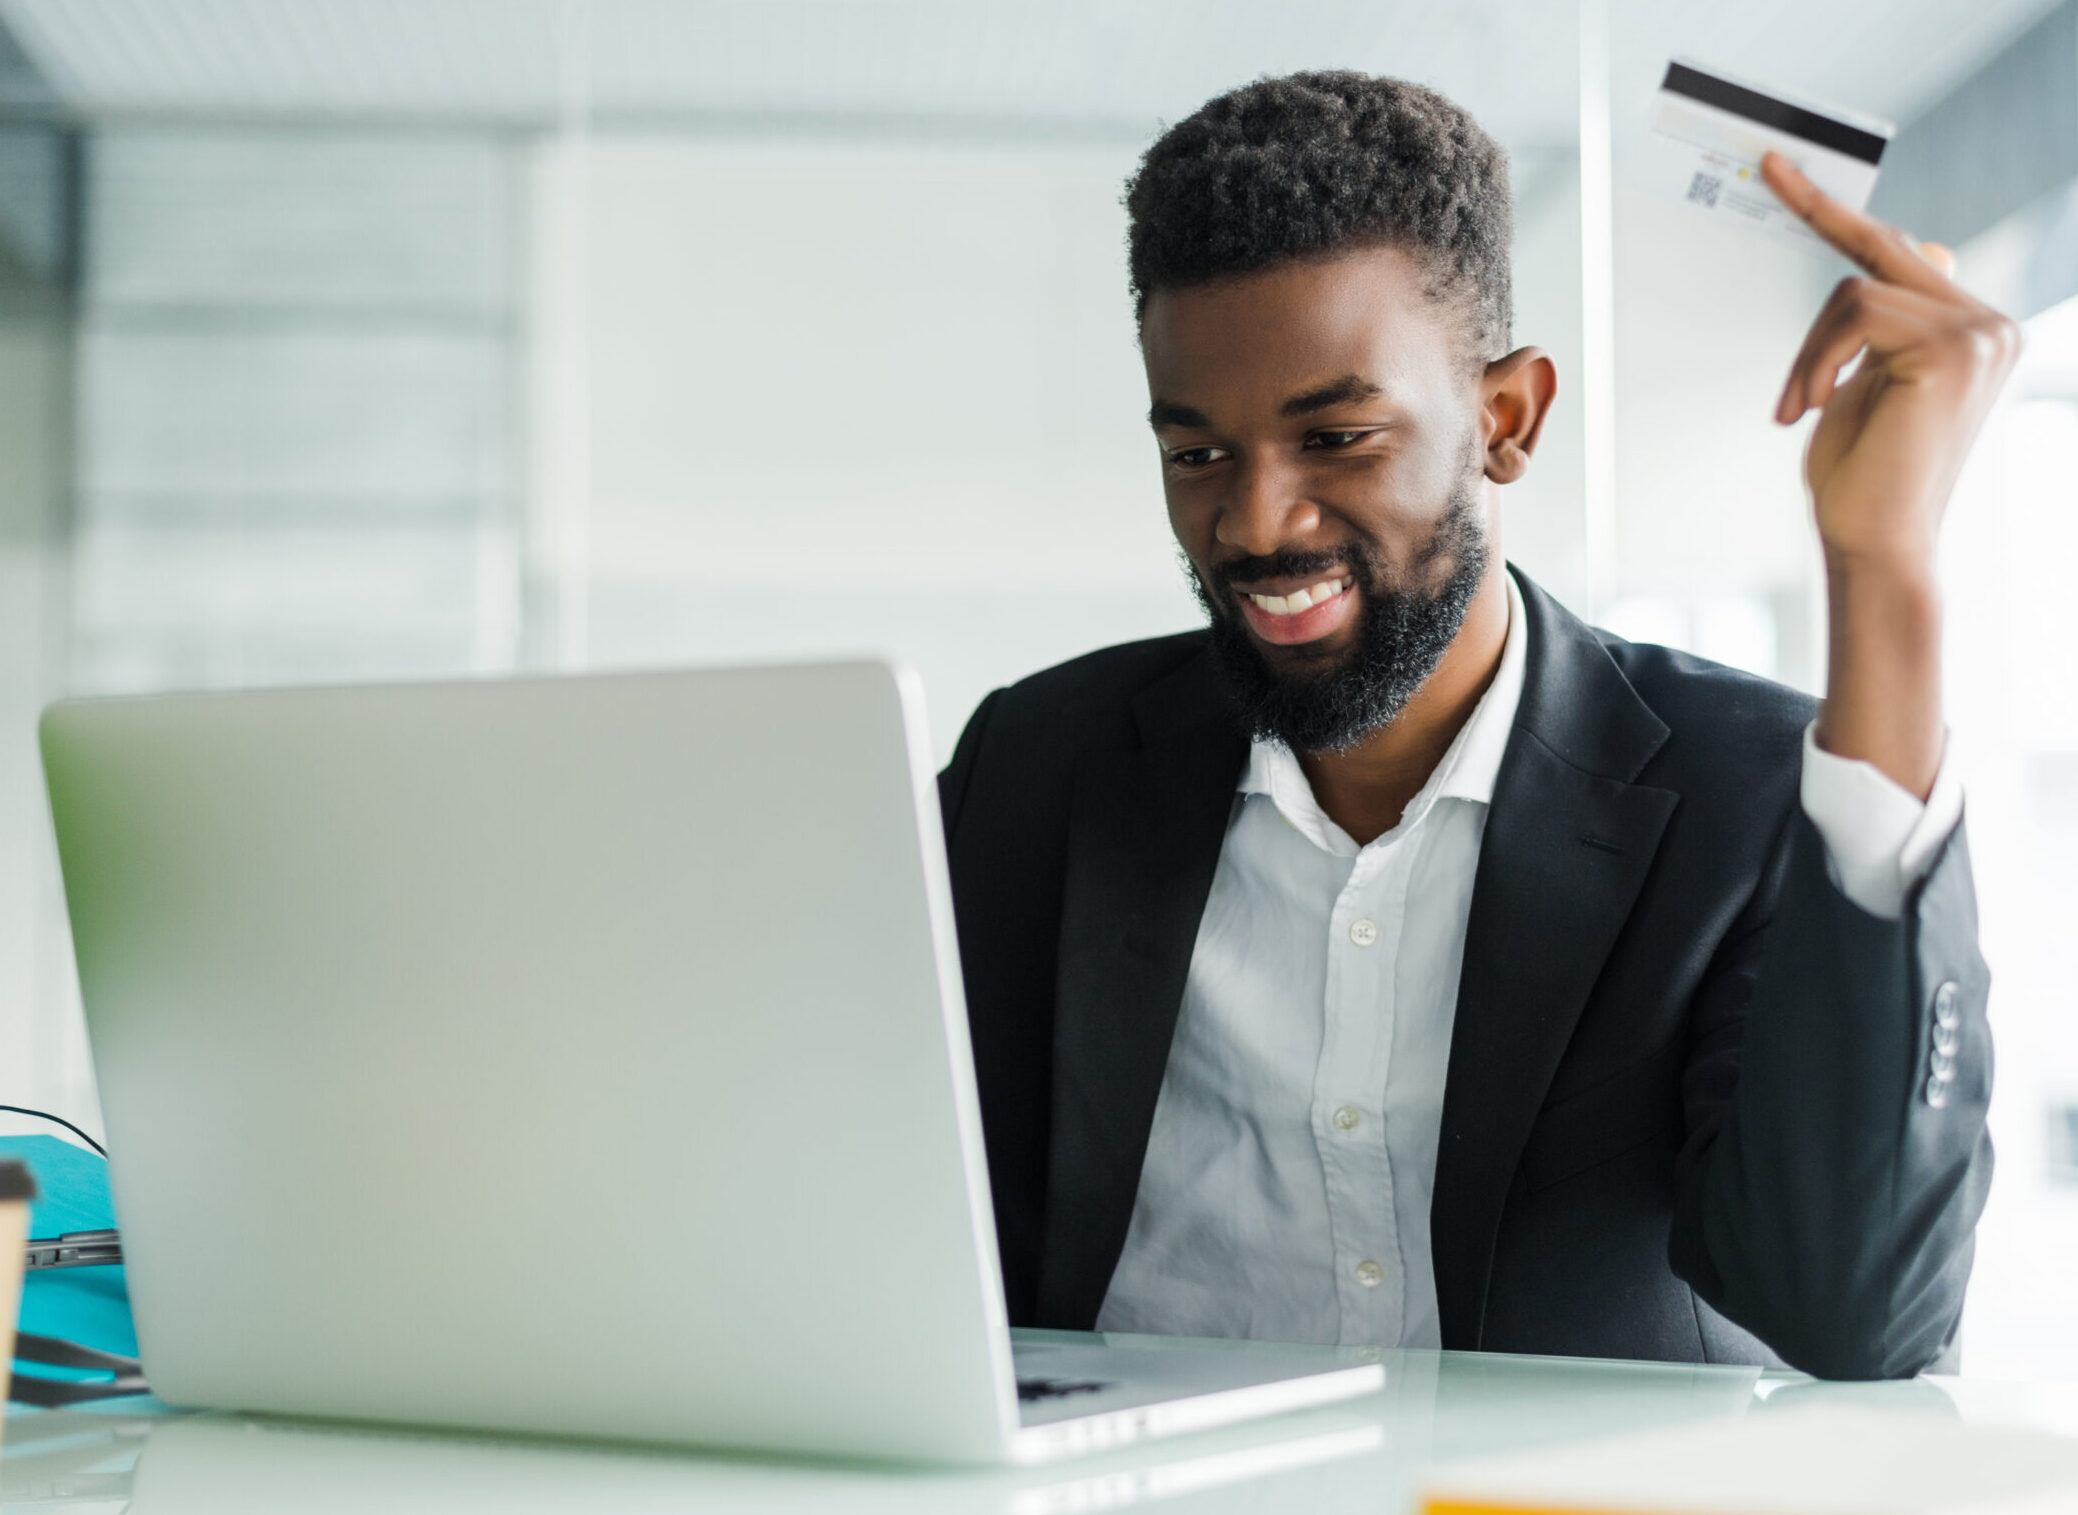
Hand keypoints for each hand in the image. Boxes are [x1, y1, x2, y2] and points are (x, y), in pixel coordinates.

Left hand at [1762, 152, 2021, 798]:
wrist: (1875, 546)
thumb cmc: (1861, 481)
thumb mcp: (1865, 386)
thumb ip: (1884, 324)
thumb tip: (1917, 248)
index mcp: (1972, 330)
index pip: (1905, 253)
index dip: (1843, 211)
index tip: (1786, 169)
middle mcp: (1990, 322)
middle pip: (1884, 251)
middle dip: (1822, 212)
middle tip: (1768, 166)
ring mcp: (1980, 332)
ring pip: (1857, 289)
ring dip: (1808, 352)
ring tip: (1797, 409)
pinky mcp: (1952, 347)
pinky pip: (1854, 313)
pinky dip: (1816, 360)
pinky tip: (1809, 410)